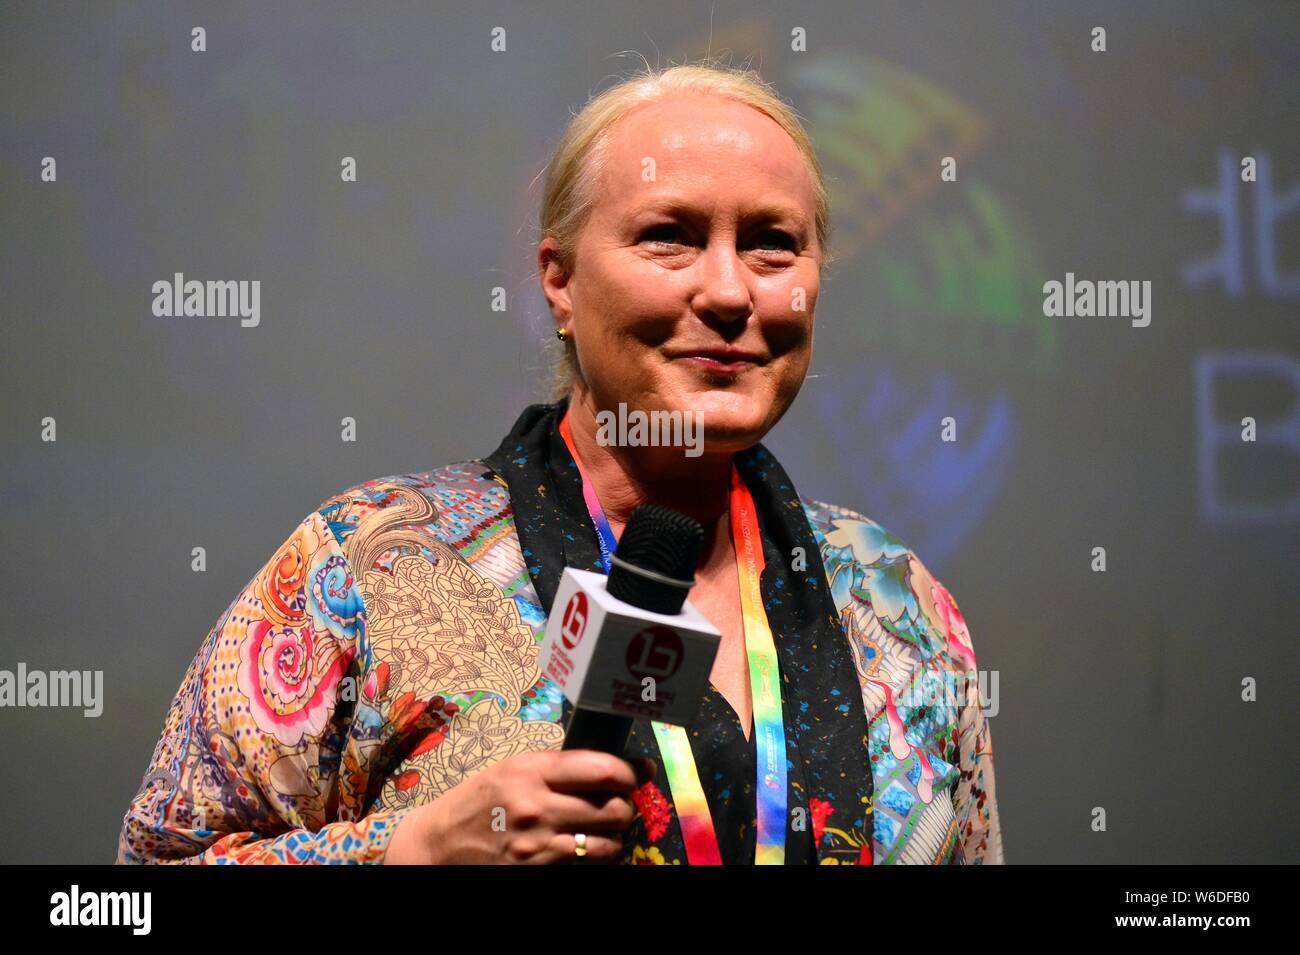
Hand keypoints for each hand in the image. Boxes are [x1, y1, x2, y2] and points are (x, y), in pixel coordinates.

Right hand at [385, 750, 656, 863]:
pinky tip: (589, 847)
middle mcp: (537, 805)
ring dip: (615, 835)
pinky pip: (589, 863)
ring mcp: (538, 843)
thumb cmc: (478, 801)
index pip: (602, 769)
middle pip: (614, 807)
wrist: (438, 844)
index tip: (640, 771)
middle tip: (620, 802)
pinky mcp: (538, 869)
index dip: (631, 771)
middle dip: (625, 805)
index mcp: (531, 770)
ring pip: (609, 841)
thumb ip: (557, 766)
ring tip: (605, 827)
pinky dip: (598, 856)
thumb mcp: (512, 769)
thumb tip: (611, 764)